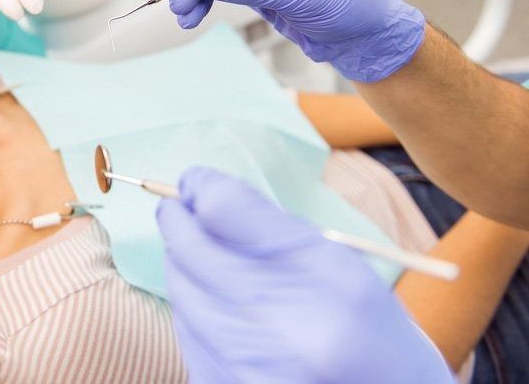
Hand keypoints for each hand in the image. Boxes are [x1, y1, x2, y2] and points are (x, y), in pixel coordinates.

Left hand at [157, 167, 450, 383]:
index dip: (203, 187)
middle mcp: (278, 337)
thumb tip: (203, 188)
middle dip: (181, 221)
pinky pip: (185, 328)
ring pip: (180, 288)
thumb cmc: (366, 328)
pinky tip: (221, 305)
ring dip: (186, 264)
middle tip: (182, 207)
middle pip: (190, 251)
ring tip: (210, 258)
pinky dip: (194, 306)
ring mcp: (243, 371)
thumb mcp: (340, 263)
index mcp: (323, 292)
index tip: (197, 182)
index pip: (225, 212)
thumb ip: (270, 223)